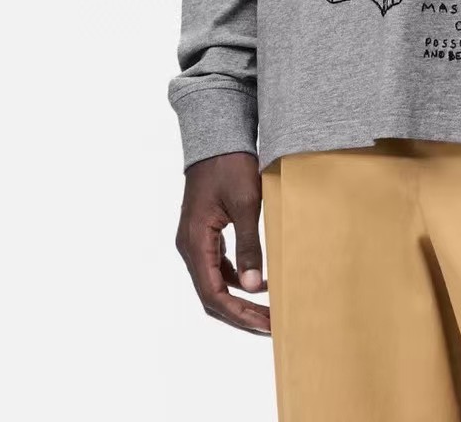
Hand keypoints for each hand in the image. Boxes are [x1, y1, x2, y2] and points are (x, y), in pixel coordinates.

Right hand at [175, 151, 270, 334]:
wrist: (217, 135)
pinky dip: (236, 279)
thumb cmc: (230, 164)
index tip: (266, 323)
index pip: (212, 294)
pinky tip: (259, 281)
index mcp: (194, 241)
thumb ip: (249, 246)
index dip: (239, 314)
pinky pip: (216, 267)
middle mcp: (189, 246)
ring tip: (268, 310)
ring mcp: (195, 240)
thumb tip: (253, 288)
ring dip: (239, 299)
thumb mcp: (245, 203)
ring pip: (213, 283)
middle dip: (240, 313)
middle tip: (271, 325)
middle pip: (211, 295)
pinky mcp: (204, 233)